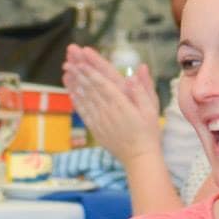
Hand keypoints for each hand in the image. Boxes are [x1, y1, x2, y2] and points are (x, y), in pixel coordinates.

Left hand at [64, 43, 160, 160]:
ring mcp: (100, 121)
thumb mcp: (152, 110)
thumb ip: (143, 90)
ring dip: (75, 85)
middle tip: (68, 61)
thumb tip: (134, 73)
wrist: (139, 157)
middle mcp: (108, 111)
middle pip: (91, 89)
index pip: (104, 84)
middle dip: (79, 74)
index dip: (92, 72)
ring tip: (66, 72)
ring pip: (85, 99)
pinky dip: (77, 102)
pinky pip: (84, 113)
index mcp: (122, 105)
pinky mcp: (96, 130)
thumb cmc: (148, 132)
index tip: (82, 61)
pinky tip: (72, 92)